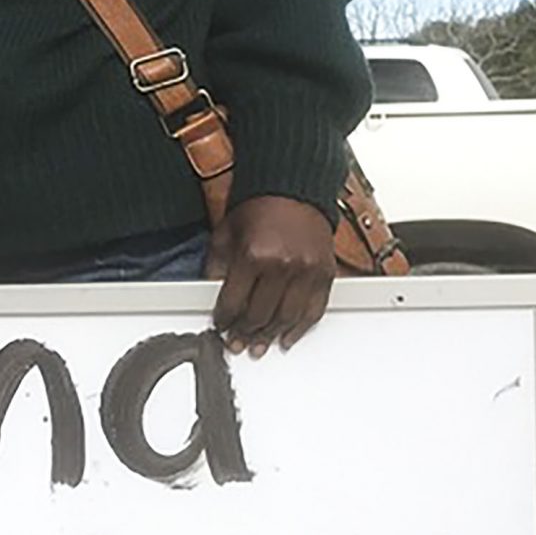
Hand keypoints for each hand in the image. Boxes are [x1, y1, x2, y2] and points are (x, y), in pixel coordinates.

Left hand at [206, 194, 336, 355]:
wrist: (293, 189)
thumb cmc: (259, 208)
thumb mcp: (226, 233)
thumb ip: (216, 266)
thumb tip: (211, 295)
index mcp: (253, 255)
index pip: (233, 302)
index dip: (224, 320)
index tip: (220, 326)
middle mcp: (282, 265)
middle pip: (260, 315)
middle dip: (245, 333)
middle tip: (237, 341)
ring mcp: (306, 271)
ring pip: (286, 319)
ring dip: (270, 336)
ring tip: (259, 345)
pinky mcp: (324, 273)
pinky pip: (313, 310)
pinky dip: (300, 328)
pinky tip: (287, 337)